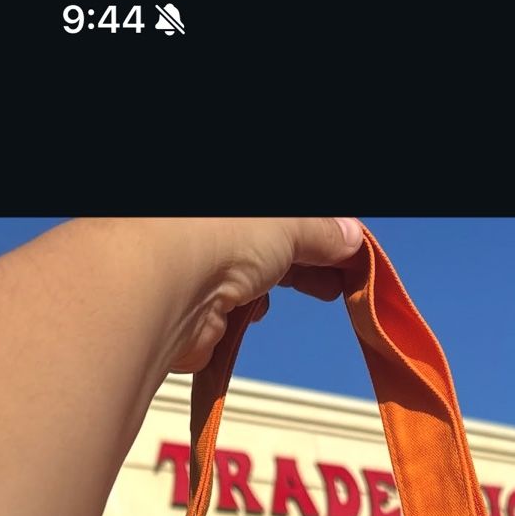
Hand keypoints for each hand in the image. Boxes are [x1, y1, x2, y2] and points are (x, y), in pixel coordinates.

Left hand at [158, 215, 363, 371]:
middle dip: (314, 255)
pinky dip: (252, 309)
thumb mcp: (290, 220)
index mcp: (234, 206)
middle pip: (275, 238)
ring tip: (323, 290)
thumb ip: (322, 229)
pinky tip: (258, 309)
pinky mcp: (199, 303)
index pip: (291, 215)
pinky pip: (236, 305)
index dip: (323, 227)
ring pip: (257, 270)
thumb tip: (350, 236)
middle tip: (345, 276)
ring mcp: (204, 261)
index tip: (350, 246)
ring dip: (287, 280)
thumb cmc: (217, 231)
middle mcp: (213, 226)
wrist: (164, 288)